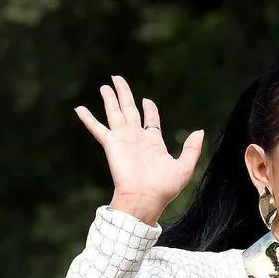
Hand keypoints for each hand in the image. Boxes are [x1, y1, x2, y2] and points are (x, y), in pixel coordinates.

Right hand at [75, 75, 203, 224]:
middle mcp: (136, 138)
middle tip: (118, 78)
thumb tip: (199, 131)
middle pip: (130, 109)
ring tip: (105, 85)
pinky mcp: (111, 144)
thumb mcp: (185, 167)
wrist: (145, 199)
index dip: (149, 109)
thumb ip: (192, 148)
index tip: (147, 100)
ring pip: (115, 112)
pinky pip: (97, 128)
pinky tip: (79, 108)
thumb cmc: (164, 188)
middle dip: (124, 94)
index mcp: (153, 142)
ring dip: (110, 98)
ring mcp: (123, 139)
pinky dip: (88, 118)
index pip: (150, 119)